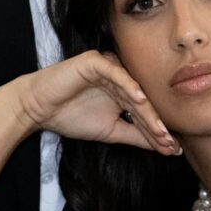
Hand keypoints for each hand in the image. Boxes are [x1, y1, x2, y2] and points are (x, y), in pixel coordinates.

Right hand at [9, 51, 181, 155]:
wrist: (38, 108)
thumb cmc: (70, 117)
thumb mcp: (110, 131)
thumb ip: (136, 136)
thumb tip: (164, 147)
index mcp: (124, 91)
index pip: (146, 112)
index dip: (158, 130)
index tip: (172, 150)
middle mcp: (120, 77)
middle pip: (143, 101)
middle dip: (157, 124)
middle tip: (169, 142)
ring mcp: (109, 67)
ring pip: (133, 89)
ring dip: (147, 110)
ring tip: (160, 129)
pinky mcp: (95, 60)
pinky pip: (115, 73)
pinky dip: (128, 85)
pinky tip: (140, 100)